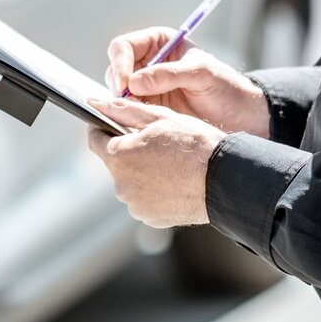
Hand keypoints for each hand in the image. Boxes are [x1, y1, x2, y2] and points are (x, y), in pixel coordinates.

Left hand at [84, 96, 223, 227]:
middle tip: (155, 142)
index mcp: (119, 156)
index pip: (95, 139)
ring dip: (141, 172)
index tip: (115, 124)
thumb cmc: (194, 144)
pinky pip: (144, 199)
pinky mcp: (150, 218)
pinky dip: (153, 190)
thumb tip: (95, 103)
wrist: (225, 180)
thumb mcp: (160, 118)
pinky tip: (174, 181)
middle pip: (115, 162)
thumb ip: (123, 110)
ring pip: (130, 181)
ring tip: (168, 163)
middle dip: (128, 151)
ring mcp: (135, 205)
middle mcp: (121, 185)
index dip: (104, 128)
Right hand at [105, 28, 269, 137]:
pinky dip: (128, 116)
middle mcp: (148, 63)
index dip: (120, 63)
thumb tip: (134, 82)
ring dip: (122, 102)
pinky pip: (127, 111)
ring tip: (139, 113)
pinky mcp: (148, 109)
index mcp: (159, 44)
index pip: (124, 47)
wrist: (240, 117)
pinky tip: (140, 122)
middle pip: (115, 68)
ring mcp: (146, 87)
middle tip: (129, 102)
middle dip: (118, 84)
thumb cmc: (225, 87)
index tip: (126, 83)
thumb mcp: (201, 74)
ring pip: (117, 91)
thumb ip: (168, 75)